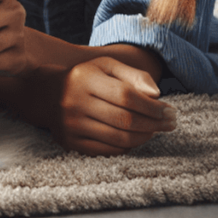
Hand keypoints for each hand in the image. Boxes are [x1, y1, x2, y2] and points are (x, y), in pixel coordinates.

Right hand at [38, 57, 176, 155]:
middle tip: (170, 123)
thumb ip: (133, 75)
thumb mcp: (106, 66)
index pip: (126, 96)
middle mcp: (75, 103)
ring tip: (156, 130)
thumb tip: (156, 94)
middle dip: (154, 124)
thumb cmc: (85, 77)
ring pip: (119, 139)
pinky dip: (128, 147)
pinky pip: (108, 151)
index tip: (170, 111)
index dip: (152, 106)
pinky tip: (137, 138)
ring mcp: (71, 126)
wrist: (46, 93)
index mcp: (85, 79)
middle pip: (125, 120)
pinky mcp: (70, 143)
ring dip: (145, 137)